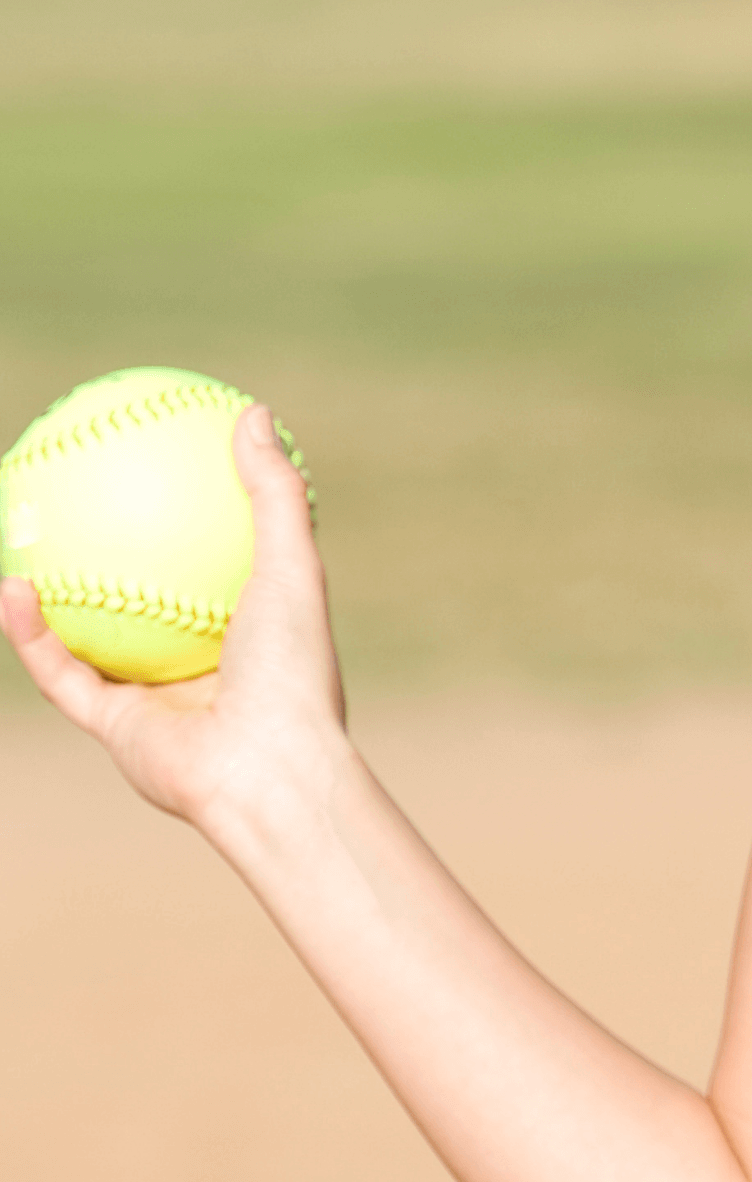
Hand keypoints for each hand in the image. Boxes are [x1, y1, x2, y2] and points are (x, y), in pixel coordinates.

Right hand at [0, 405, 347, 831]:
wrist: (267, 770)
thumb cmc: (293, 667)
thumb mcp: (293, 565)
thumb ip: (274, 492)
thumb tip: (250, 411)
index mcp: (254, 623)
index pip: (221, 559)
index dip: (196, 514)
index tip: (169, 460)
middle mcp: (206, 656)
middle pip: (151, 595)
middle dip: (117, 552)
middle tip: (82, 492)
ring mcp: (159, 693)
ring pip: (95, 634)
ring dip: (58, 591)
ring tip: (21, 531)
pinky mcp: (117, 726)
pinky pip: (62, 669)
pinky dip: (32, 631)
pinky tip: (10, 581)